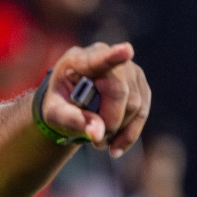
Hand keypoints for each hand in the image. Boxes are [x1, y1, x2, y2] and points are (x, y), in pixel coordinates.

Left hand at [41, 42, 150, 156]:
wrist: (69, 103)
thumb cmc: (59, 104)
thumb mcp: (54, 114)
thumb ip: (72, 121)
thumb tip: (98, 133)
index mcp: (79, 60)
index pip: (99, 59)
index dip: (114, 56)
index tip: (126, 50)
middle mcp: (108, 57)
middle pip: (120, 92)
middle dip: (110, 122)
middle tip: (95, 141)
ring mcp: (127, 68)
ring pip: (135, 104)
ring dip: (119, 130)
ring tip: (100, 141)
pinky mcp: (139, 83)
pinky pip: (142, 112)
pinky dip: (130, 133)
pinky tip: (117, 145)